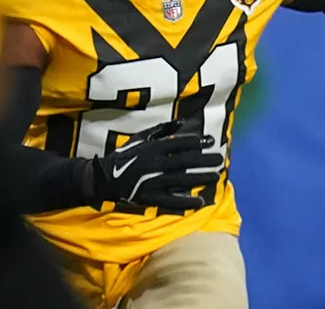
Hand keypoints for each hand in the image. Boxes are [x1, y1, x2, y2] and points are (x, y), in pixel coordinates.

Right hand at [87, 121, 223, 210]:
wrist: (105, 178)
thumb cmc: (126, 154)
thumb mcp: (141, 137)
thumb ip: (162, 129)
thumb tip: (183, 122)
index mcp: (152, 148)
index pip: (179, 144)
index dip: (196, 142)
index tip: (210, 141)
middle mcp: (154, 164)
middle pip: (184, 161)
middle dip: (203, 160)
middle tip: (220, 159)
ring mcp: (152, 182)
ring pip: (181, 180)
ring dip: (200, 178)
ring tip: (216, 176)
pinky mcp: (149, 198)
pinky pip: (170, 201)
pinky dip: (185, 202)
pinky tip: (200, 202)